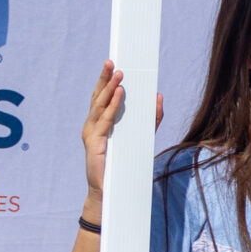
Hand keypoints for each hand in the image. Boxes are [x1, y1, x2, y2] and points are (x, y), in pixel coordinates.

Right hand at [79, 62, 161, 202]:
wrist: (112, 190)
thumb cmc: (124, 164)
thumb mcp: (143, 137)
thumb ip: (151, 118)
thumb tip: (159, 97)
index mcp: (101, 122)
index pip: (103, 96)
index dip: (106, 80)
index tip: (113, 62)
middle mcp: (93, 124)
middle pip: (98, 96)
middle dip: (104, 78)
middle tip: (112, 61)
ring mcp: (91, 133)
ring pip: (100, 105)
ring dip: (109, 87)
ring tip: (118, 73)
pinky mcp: (94, 142)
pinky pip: (105, 120)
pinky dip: (112, 105)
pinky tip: (120, 93)